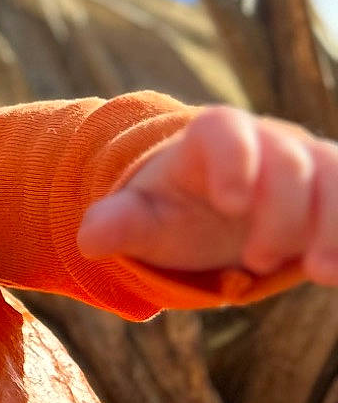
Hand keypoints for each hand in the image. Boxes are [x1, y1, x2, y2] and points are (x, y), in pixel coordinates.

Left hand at [77, 105, 337, 283]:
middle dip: (281, 212)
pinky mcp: (335, 191)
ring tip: (319, 273)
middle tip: (256, 261)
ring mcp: (309, 163)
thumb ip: (118, 223)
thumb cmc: (174, 210)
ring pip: (336, 177)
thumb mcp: (142, 219)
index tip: (230, 204)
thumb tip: (89, 238)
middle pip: (289, 161)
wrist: (213, 212)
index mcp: (211, 138)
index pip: (225, 129)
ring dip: (335, 223)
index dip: (234, 158)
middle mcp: (268, 141)